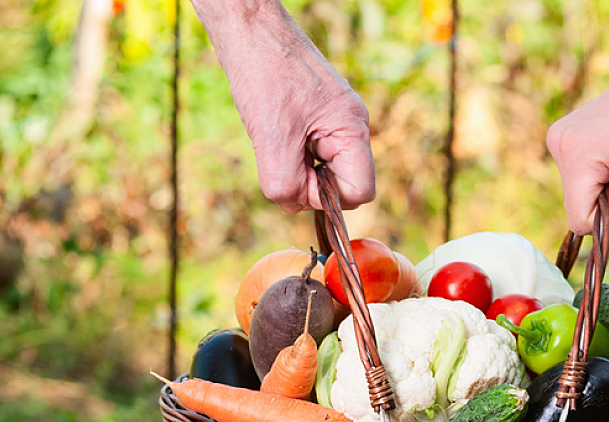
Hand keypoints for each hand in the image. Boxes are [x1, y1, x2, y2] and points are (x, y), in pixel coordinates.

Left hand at [191, 1, 374, 211]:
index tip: (298, 176)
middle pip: (340, 186)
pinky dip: (287, 155)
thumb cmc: (264, 73)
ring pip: (320, 173)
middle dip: (308, 183)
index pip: (360, 192)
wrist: (248, 30)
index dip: (327, 197)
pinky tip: (274, 132)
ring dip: (294, 169)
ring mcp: (333, 125)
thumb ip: (286, 182)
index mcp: (352, 130)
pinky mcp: (315, 122)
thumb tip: (295, 204)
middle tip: (281, 154)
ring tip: (275, 138)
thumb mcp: (271, 136)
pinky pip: (307, 157)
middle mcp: (350, 128)